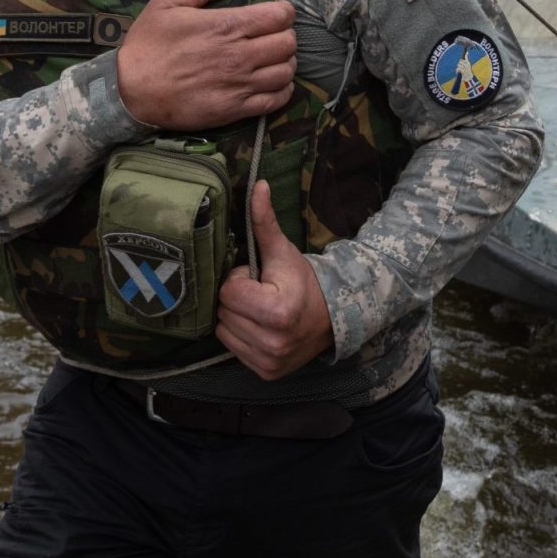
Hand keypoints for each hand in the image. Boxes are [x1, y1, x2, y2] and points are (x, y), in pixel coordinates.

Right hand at [115, 0, 296, 129]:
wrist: (131, 91)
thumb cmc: (147, 45)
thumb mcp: (166, 4)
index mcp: (226, 26)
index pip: (279, 16)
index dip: (283, 11)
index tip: (276, 12)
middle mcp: (239, 55)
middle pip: (288, 43)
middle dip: (285, 35)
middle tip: (273, 35)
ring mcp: (240, 84)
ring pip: (286, 71)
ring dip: (285, 62)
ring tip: (273, 59)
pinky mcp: (236, 110)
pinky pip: (275, 100)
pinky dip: (282, 90)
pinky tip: (273, 83)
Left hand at [217, 181, 332, 378]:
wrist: (332, 317)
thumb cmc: (303, 281)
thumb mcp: (283, 251)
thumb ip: (264, 221)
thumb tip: (257, 184)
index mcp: (276, 312)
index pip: (228, 291)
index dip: (241, 279)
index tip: (260, 278)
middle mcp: (272, 342)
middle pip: (224, 312)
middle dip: (237, 298)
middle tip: (260, 293)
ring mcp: (268, 361)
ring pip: (224, 331)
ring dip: (236, 318)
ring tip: (259, 309)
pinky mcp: (265, 372)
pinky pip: (233, 350)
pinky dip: (241, 336)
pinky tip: (260, 327)